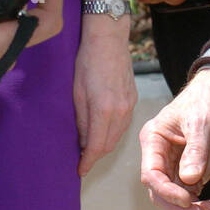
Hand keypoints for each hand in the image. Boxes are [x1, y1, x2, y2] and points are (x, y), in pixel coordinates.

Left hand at [73, 24, 136, 175]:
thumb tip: (84, 142)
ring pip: (118, 135)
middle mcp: (121, 111)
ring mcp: (129, 105)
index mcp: (104, 110)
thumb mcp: (77, 93)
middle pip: (109, 145)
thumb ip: (82, 120)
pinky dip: (113, 132)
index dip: (87, 162)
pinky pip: (123, 123)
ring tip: (90, 146)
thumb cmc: (87, 61)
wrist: (108, 39)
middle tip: (82, 160)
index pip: (97, 147)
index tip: (80, 170)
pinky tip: (102, 129)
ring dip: (105, 144)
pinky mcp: (133, 98)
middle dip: (96, 156)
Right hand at [140, 68, 209, 209]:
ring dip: (190, 208)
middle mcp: (160, 155)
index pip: (151, 174)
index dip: (166, 191)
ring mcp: (175, 164)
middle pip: (159, 191)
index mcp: (154, 140)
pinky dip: (199, 203)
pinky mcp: (192, 170)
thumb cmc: (206, 99)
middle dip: (177, 206)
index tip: (187, 200)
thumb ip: (195, 151)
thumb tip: (189, 180)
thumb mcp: (201, 122)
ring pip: (174, 196)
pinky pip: (189, 193)